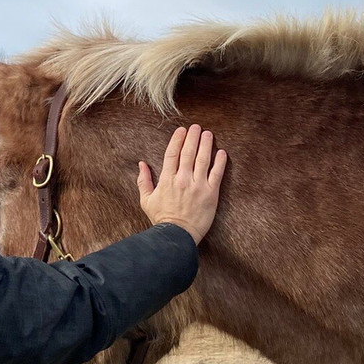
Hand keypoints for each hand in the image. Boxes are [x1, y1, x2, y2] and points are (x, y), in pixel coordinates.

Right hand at [137, 125, 226, 243]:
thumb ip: (143, 181)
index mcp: (167, 180)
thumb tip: (141, 164)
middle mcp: (182, 179)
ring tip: (208, 134)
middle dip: (193, 137)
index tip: (181, 130)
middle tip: (196, 127)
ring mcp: (198, 186)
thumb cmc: (161, 219)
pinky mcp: (210, 194)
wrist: (176, 236)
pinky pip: (216, 174)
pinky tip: (222, 152)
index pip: (172, 154)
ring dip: (206, 145)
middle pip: (188, 152)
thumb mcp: (146, 200)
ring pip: (203, 160)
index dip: (177, 140)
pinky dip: (220, 162)